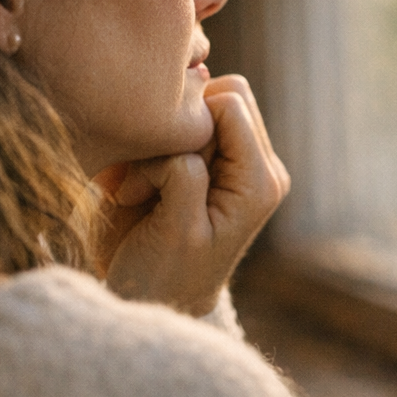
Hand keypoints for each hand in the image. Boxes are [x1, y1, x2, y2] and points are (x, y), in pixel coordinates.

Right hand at [95, 75, 290, 315]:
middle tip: (151, 180)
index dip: (190, 128)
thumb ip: (187, 176)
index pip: (230, 105)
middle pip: (220, 94)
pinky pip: (179, 127)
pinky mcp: (205, 163)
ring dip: (162, 140)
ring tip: (141, 189)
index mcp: (259, 182)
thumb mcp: (177, 231)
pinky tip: (137, 189)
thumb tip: (187, 131)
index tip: (161, 178)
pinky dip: (150, 150)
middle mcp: (255, 167)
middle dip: (179, 129)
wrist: (148, 303)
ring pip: (198, 106)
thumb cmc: (162, 277)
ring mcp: (232, 163)